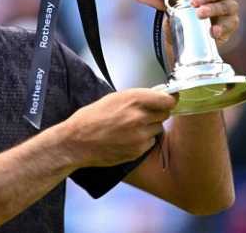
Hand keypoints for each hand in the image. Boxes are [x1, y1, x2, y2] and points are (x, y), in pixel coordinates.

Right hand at [59, 89, 176, 167]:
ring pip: (158, 128)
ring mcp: (140, 136)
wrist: (77, 142)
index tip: (168, 100)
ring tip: (131, 127)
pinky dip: (143, 140)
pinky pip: (150, 142)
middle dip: (157, 113)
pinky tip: (127, 138)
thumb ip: (136, 97)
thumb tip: (155, 94)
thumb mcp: (112, 98)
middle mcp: (140, 117)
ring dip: (150, 127)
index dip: (169, 100)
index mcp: (133, 100)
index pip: (168, 99)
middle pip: (165, 114)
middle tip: (144, 114)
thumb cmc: (90, 118)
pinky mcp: (138, 151)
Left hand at [135, 0, 245, 44]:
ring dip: (212, 10)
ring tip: (200, 15)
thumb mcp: (170, 5)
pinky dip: (220, 28)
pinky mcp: (229, 27)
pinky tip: (212, 32)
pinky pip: (229, 26)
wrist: (187, 40)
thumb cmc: (183, 14)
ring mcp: (228, 11)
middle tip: (195, 2)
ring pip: (226, 6)